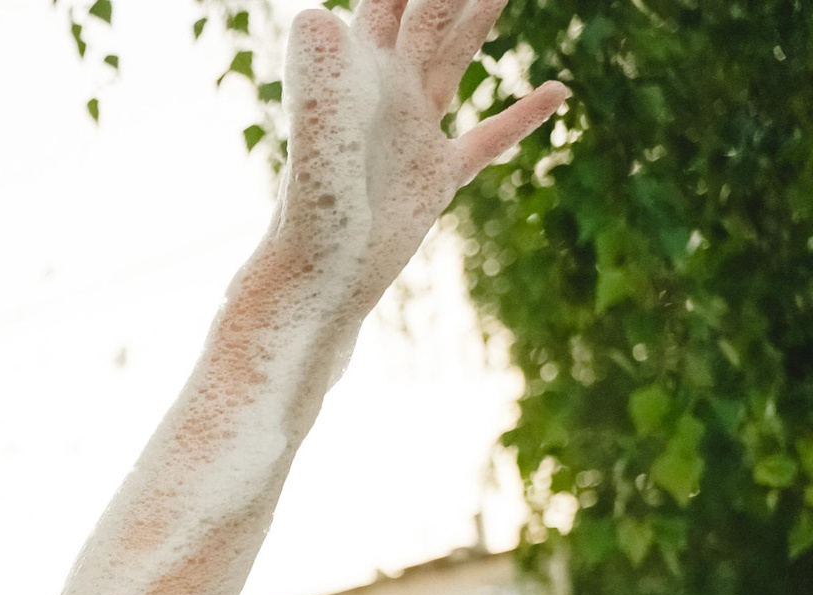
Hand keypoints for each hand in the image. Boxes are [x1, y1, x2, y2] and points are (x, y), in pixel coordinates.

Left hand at [271, 0, 568, 316]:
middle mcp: (383, 99)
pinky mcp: (432, 179)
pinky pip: (484, 139)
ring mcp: (410, 136)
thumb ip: (322, 88)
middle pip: (427, 21)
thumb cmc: (310, 225)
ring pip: (452, 62)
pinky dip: (520, 117)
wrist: (313, 291)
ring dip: (478, 23)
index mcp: (357, 80)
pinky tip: (557, 91)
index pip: (388, 3)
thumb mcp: (324, 150)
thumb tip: (315, 15)